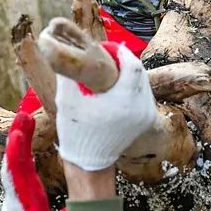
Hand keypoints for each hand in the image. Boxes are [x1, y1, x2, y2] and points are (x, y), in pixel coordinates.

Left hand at [0, 113, 68, 210]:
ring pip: (15, 159)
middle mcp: (15, 191)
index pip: (14, 172)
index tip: (19, 134)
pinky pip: (21, 165)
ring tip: (24, 116)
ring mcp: (18, 190)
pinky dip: (23, 148)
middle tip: (23, 113)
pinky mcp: (24, 190)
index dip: (16, 152)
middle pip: (13, 158)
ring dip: (19, 138)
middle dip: (17, 135)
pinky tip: (26, 134)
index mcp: (18, 201)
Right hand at [55, 42, 157, 171]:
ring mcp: (147, 115)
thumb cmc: (76, 132)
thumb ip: (68, 72)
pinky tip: (116, 86)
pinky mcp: (146, 119)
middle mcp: (141, 107)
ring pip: (142, 82)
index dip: (119, 52)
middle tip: (105, 57)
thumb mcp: (67, 99)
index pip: (132, 64)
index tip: (105, 48)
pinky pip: (142, 93)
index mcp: (125, 101)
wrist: (89, 163)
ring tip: (110, 71)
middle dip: (123, 61)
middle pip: (139, 71)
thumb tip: (62, 48)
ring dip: (128, 73)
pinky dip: (131, 86)